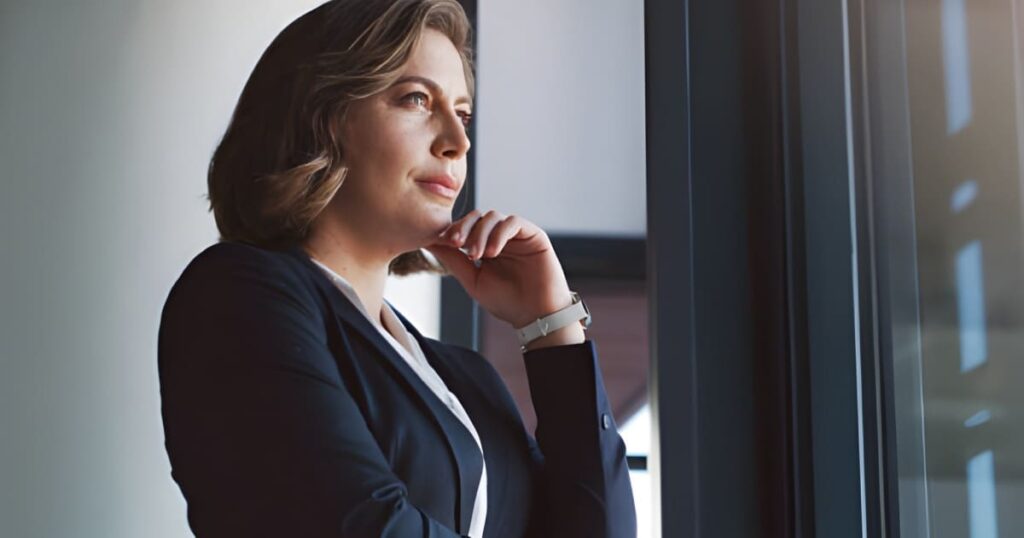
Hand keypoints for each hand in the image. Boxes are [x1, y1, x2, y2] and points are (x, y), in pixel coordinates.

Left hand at [425, 210, 575, 328]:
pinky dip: (499, 234)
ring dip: (481, 233)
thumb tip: (429, 242)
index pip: (466, 227)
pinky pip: (513, 222)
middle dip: (463, 227)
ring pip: (493, 217)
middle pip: (477, 217)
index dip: (453, 230)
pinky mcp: (533, 234)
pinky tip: (493, 253)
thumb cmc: (506, 301)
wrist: (535, 315)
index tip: (441, 241)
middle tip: (455, 242)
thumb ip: (453, 260)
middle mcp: (501, 237)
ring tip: (476, 255)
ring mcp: (517, 235)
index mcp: (486, 246)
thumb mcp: (472, 280)